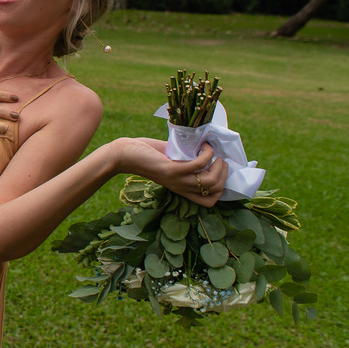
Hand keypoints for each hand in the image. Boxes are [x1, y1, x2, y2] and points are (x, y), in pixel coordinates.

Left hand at [112, 138, 227, 206]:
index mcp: (182, 188)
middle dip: (224, 173)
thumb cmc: (147, 154)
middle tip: (218, 159)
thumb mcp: (171, 161)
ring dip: (219, 165)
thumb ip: (186, 159)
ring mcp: (177, 180)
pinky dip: (206, 153)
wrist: (124, 155)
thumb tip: (206, 147)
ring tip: (213, 153)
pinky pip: (198, 164)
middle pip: (216, 190)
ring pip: (211, 181)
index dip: (221, 187)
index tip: (219, 170)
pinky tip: (202, 145)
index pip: (210, 202)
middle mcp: (181, 188)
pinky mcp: (171, 170)